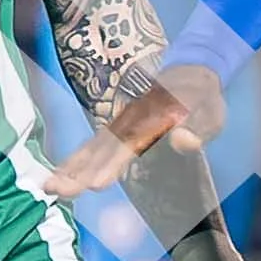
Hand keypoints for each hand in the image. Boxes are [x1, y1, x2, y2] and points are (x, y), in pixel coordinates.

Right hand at [44, 65, 224, 196]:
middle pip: (102, 148)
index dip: (113, 164)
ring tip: (48, 188)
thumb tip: (182, 141)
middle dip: (79, 171)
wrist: (189, 69)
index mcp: (153, 117)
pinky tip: (58, 177)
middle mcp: (130, 120)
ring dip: (70, 168)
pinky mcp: (115, 129)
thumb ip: (198, 127)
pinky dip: (74, 162)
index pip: (131, 144)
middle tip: (56, 191)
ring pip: (92, 148)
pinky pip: (91, 148)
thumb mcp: (212, 111)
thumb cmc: (203, 96)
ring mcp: (120, 123)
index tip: (96, 184)